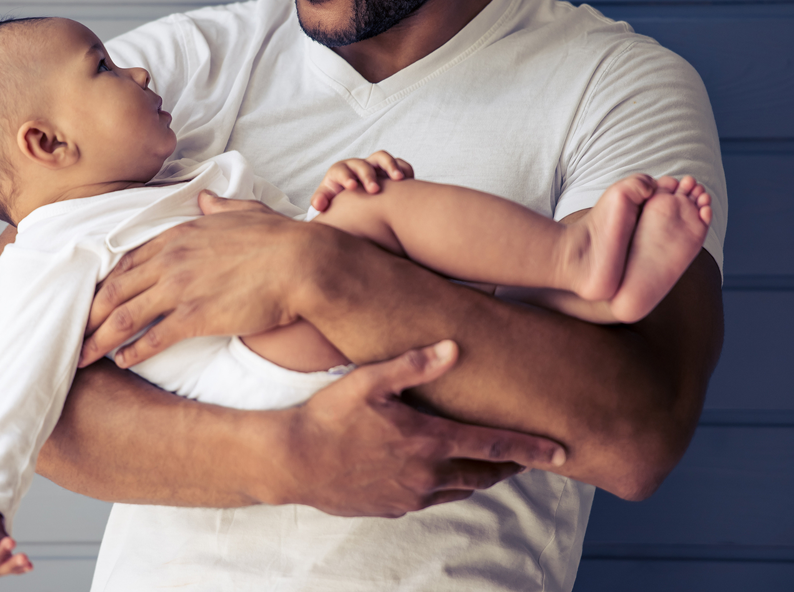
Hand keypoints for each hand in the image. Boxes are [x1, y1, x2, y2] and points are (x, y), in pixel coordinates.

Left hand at [79, 193, 310, 367]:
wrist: (302, 263)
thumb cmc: (280, 239)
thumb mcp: (245, 212)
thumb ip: (219, 207)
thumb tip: (205, 199)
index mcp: (180, 234)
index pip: (128, 261)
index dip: (105, 284)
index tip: (94, 300)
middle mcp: (171, 260)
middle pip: (115, 291)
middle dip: (89, 315)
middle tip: (74, 333)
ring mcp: (180, 288)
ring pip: (124, 317)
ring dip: (99, 339)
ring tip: (83, 356)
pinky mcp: (194, 316)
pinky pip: (152, 338)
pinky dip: (132, 352)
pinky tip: (122, 362)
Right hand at [268, 341, 566, 517]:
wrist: (292, 462)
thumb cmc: (328, 417)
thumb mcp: (368, 381)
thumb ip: (413, 365)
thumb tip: (453, 347)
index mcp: (427, 442)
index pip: (493, 446)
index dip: (531, 449)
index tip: (563, 453)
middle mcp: (425, 475)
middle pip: (483, 473)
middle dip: (510, 465)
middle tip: (529, 457)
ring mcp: (408, 497)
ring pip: (460, 490)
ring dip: (480, 477)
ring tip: (491, 465)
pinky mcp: (391, 508)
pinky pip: (431, 500)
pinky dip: (447, 487)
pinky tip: (441, 475)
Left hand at [310, 150, 413, 211]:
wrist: (353, 201)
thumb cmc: (337, 200)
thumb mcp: (327, 200)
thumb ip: (321, 201)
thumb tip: (319, 205)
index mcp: (340, 172)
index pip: (341, 170)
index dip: (346, 176)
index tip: (352, 186)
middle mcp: (358, 166)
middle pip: (363, 164)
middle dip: (369, 175)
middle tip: (374, 190)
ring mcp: (375, 167)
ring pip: (382, 158)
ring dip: (390, 166)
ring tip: (398, 179)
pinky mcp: (389, 171)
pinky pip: (399, 164)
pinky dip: (404, 169)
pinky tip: (409, 180)